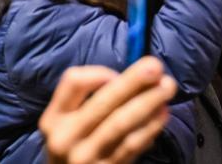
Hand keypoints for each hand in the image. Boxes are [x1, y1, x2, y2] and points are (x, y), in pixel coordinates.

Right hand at [40, 56, 176, 163]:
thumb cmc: (73, 147)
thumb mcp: (66, 125)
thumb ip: (87, 103)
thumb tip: (132, 78)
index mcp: (54, 118)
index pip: (73, 82)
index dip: (100, 73)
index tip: (118, 75)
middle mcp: (66, 136)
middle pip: (102, 102)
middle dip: (132, 82)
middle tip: (156, 67)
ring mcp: (86, 156)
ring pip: (121, 124)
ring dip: (148, 103)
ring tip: (167, 88)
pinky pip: (132, 145)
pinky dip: (149, 127)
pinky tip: (162, 114)